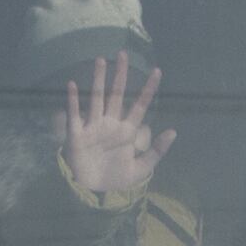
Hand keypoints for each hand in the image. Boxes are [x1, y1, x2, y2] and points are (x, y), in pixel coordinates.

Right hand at [59, 53, 173, 200]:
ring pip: (96, 98)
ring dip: (98, 80)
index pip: (140, 105)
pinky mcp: (77, 135)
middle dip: (120, 75)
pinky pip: (74, 115)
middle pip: (116, 94)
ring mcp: (93, 127)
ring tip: (101, 61)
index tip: (157, 72)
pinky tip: (72, 85)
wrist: (93, 191)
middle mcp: (110, 124)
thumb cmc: (116, 178)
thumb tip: (173, 131)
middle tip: (123, 54)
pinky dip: (73, 101)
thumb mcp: (141, 168)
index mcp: (126, 130)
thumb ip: (157, 151)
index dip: (148, 89)